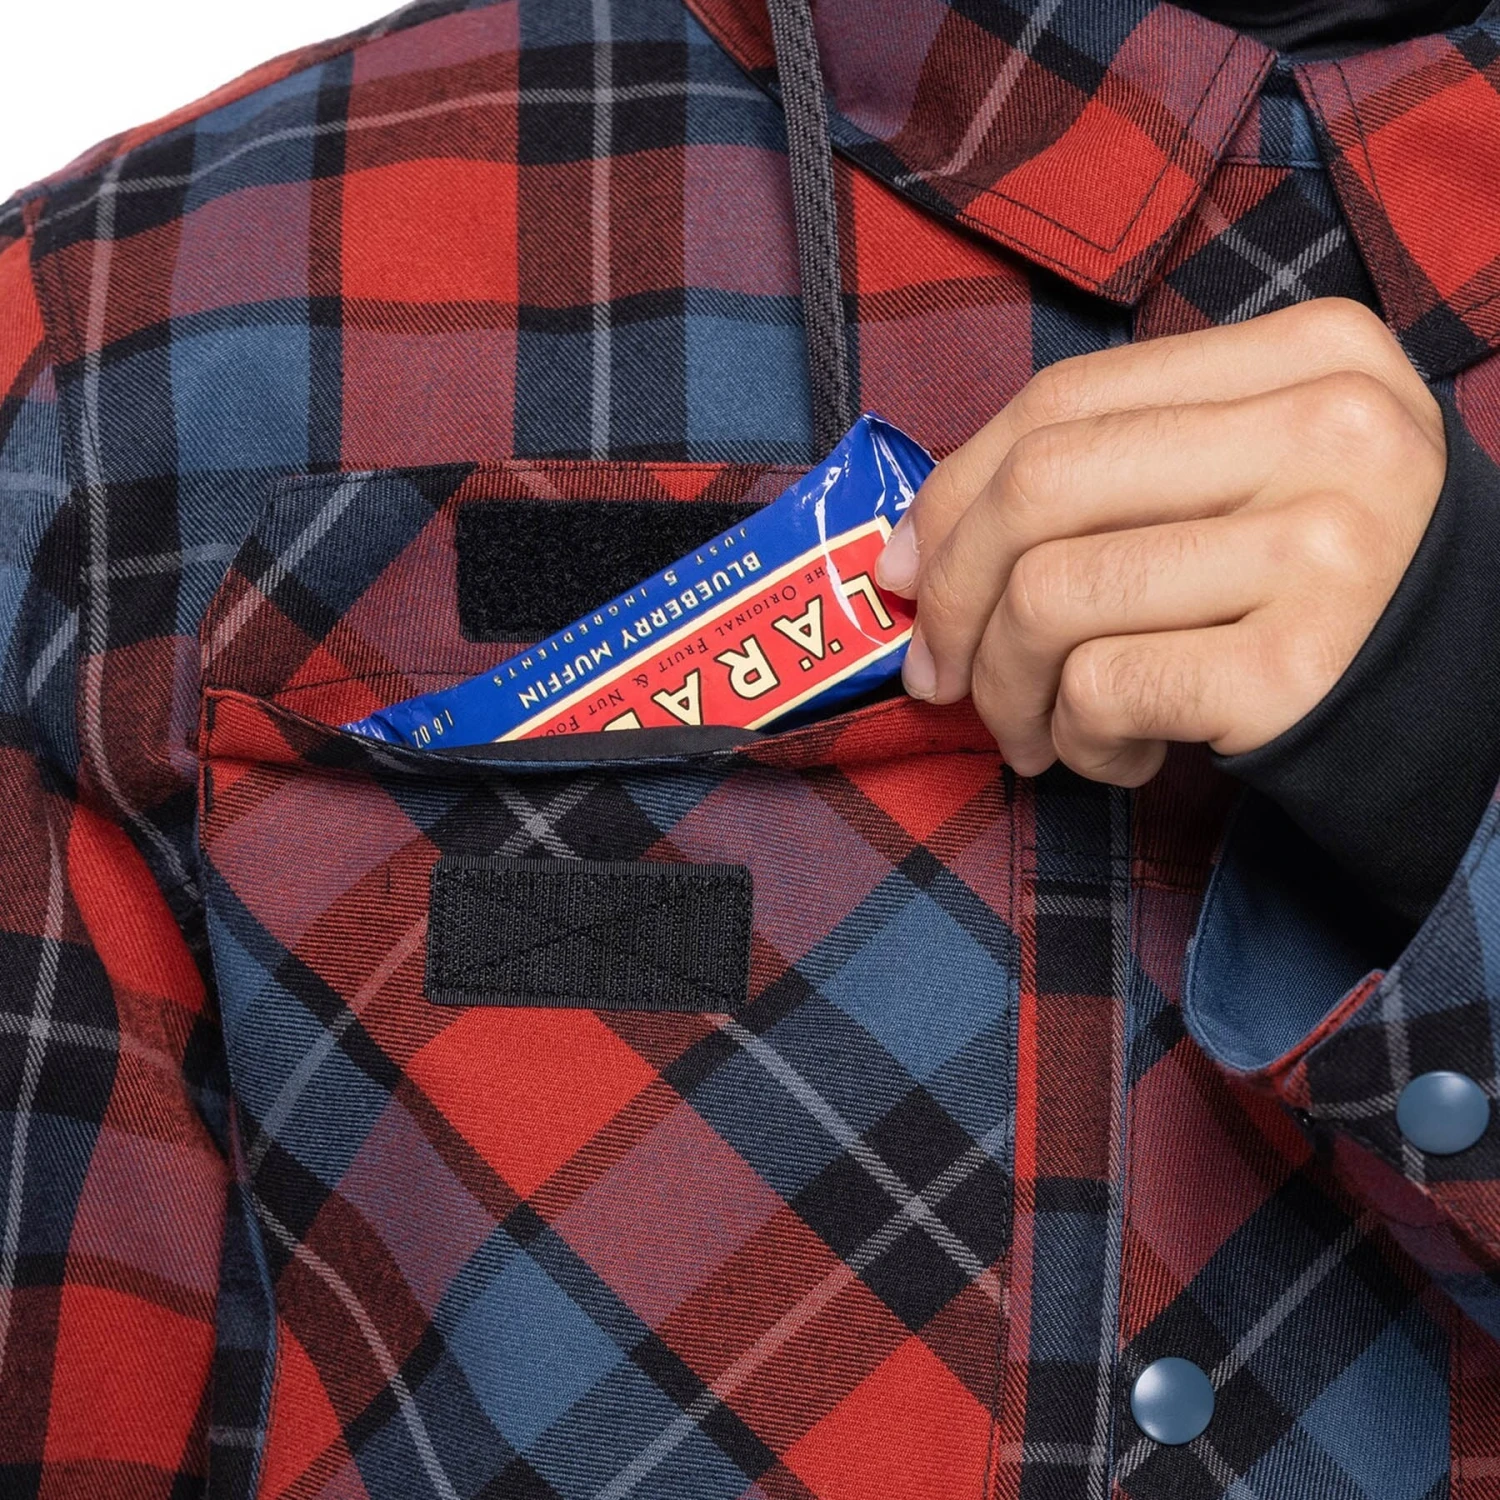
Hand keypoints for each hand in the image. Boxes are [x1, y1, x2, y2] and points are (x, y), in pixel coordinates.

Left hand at [875, 299, 1446, 785]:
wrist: (1471, 701)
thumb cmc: (1319, 590)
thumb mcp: (1245, 482)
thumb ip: (1105, 476)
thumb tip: (907, 547)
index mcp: (1309, 353)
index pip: (1065, 400)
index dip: (951, 492)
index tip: (900, 571)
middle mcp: (1329, 429)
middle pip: (1041, 489)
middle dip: (950, 599)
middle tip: (939, 677)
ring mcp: (1326, 545)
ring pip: (1052, 599)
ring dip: (1009, 691)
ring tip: (1041, 731)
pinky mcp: (1302, 665)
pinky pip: (1103, 689)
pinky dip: (1079, 740)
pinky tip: (1123, 754)